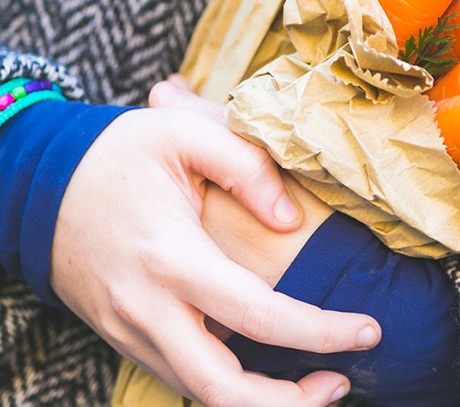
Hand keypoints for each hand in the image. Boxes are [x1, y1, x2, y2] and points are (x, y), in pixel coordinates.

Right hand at [50, 80, 380, 406]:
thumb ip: (247, 166)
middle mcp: (148, 309)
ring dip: (260, 403)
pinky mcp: (126, 338)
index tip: (368, 329)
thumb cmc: (117, 154)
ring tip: (317, 384)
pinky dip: (228, 386)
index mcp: (171, 258)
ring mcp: (131, 331)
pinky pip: (181, 377)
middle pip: (221, 390)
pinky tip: (266, 368)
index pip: (259, 314)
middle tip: (341, 383)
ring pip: (199, 395)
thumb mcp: (182, 133)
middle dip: (288, 404)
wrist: (37, 183)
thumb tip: (292, 219)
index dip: (320, 331)